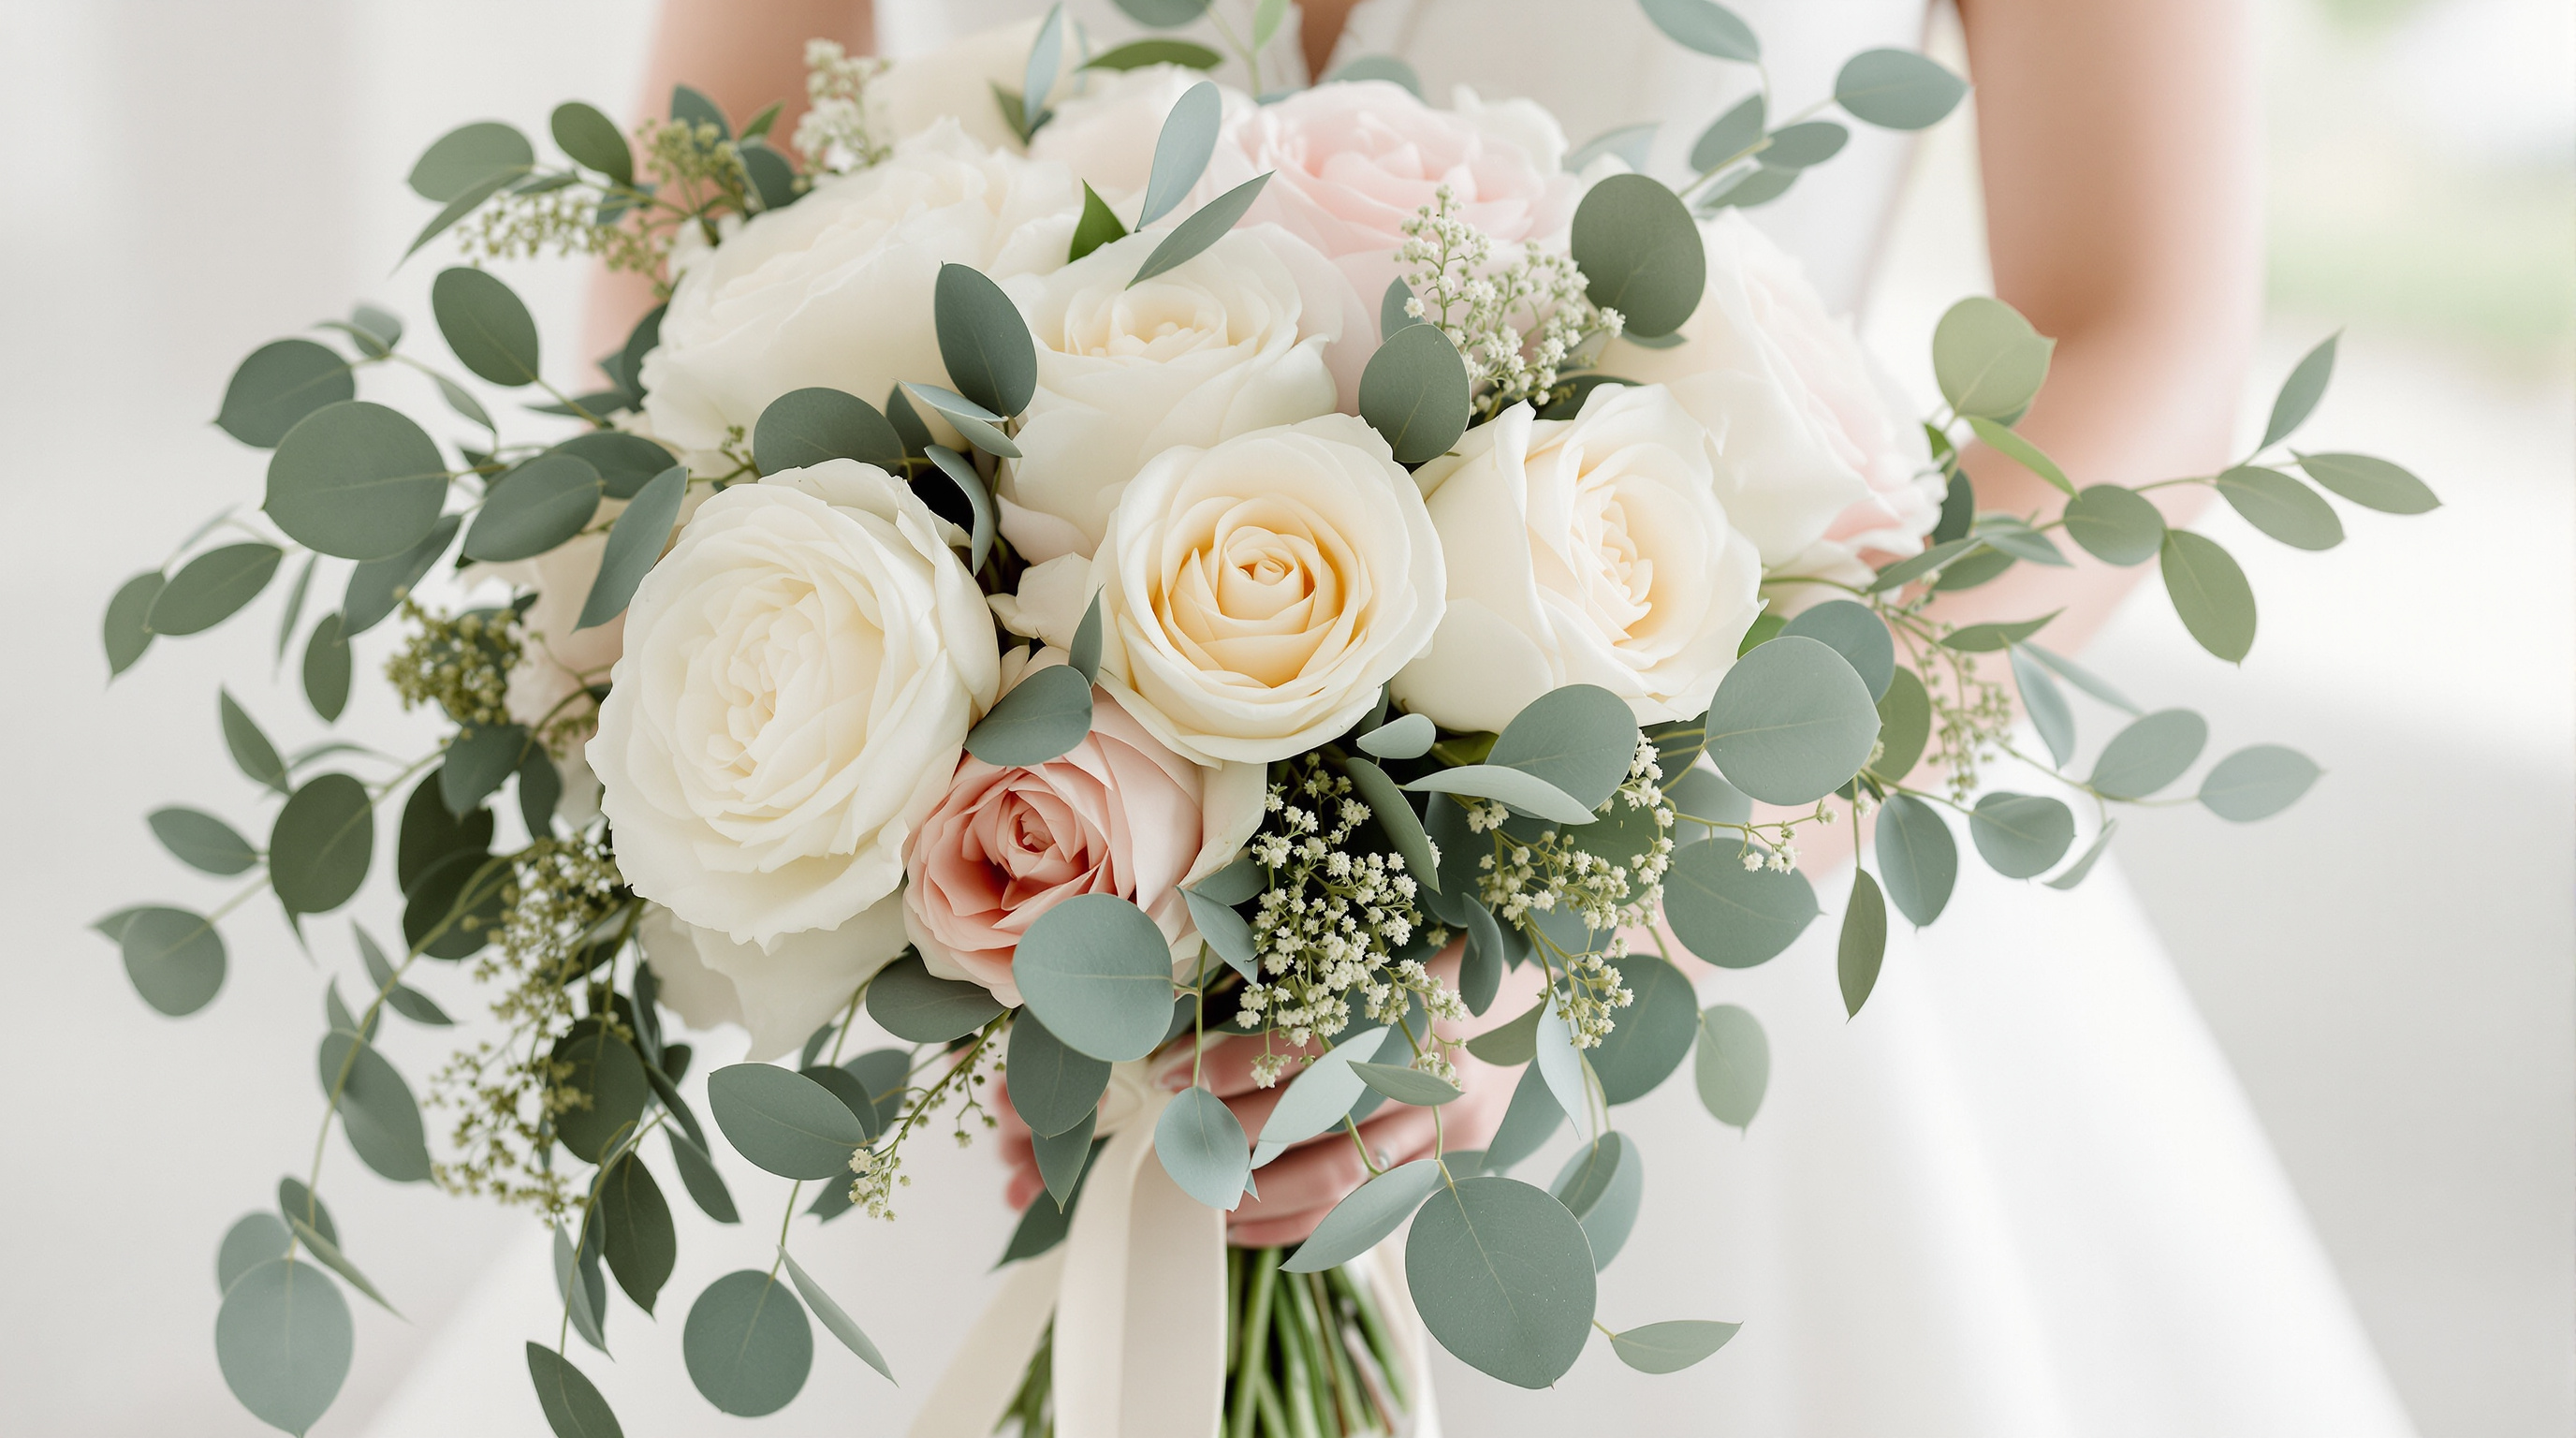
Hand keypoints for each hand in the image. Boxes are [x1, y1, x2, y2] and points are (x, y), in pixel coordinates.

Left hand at [996, 944, 1541, 1246]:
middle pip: (1318, 1123)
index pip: (1307, 1044)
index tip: (1172, 1073)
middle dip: (1235, 1137)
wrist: (1546, 983)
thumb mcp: (1385, 945)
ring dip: (1259, 1194)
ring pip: (1343, 1177)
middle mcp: (1441, 1071)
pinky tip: (1250, 1228)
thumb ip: (1314, 980)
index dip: (1231, 1064)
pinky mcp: (1457, 1156)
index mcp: (1421, 1001)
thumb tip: (1208, 1014)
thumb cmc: (1450, 950)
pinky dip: (1303, 1225)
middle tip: (1174, 1137)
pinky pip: (1368, 1208)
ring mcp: (1454, 1123)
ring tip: (1200, 1192)